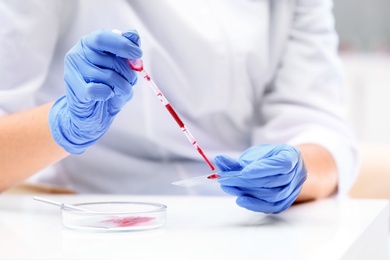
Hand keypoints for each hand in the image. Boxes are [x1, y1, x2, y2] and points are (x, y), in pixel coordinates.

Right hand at [49, 29, 141, 153]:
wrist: (91, 113)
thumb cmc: (107, 86)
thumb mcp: (121, 69)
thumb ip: (127, 52)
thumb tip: (133, 36)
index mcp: (89, 43)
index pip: (104, 37)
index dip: (123, 45)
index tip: (138, 53)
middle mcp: (78, 53)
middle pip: (111, 60)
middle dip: (128, 73)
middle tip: (131, 81)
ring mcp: (73, 71)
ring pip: (108, 76)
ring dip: (122, 87)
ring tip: (120, 90)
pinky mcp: (74, 89)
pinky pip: (99, 90)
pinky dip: (109, 94)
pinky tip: (107, 95)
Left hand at [214, 144, 306, 213]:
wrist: (282, 168)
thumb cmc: (268, 158)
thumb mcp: (254, 155)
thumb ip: (237, 160)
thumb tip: (219, 160)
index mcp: (292, 156)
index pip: (280, 164)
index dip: (261, 169)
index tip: (242, 172)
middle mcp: (297, 174)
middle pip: (273, 181)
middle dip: (247, 181)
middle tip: (225, 179)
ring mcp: (293, 190)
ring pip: (272, 195)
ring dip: (248, 192)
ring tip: (228, 186)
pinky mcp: (286, 202)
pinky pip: (271, 207)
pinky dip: (255, 204)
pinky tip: (240, 199)